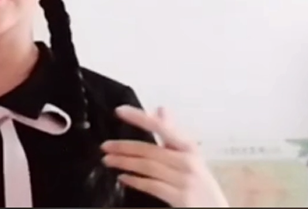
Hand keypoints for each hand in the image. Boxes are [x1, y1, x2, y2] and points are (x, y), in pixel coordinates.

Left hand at [101, 105, 228, 207]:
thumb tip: (161, 110)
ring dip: (124, 162)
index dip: (140, 117)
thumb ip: (172, 134)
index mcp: (189, 148)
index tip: (120, 110)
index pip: (161, 127)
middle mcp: (188, 161)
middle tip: (105, 145)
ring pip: (148, 167)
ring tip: (108, 160)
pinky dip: (135, 181)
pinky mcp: (182, 198)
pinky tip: (123, 178)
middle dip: (124, 147)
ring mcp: (185, 180)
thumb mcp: (190, 156)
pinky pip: (153, 186)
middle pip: (150, 150)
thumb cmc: (202, 184)